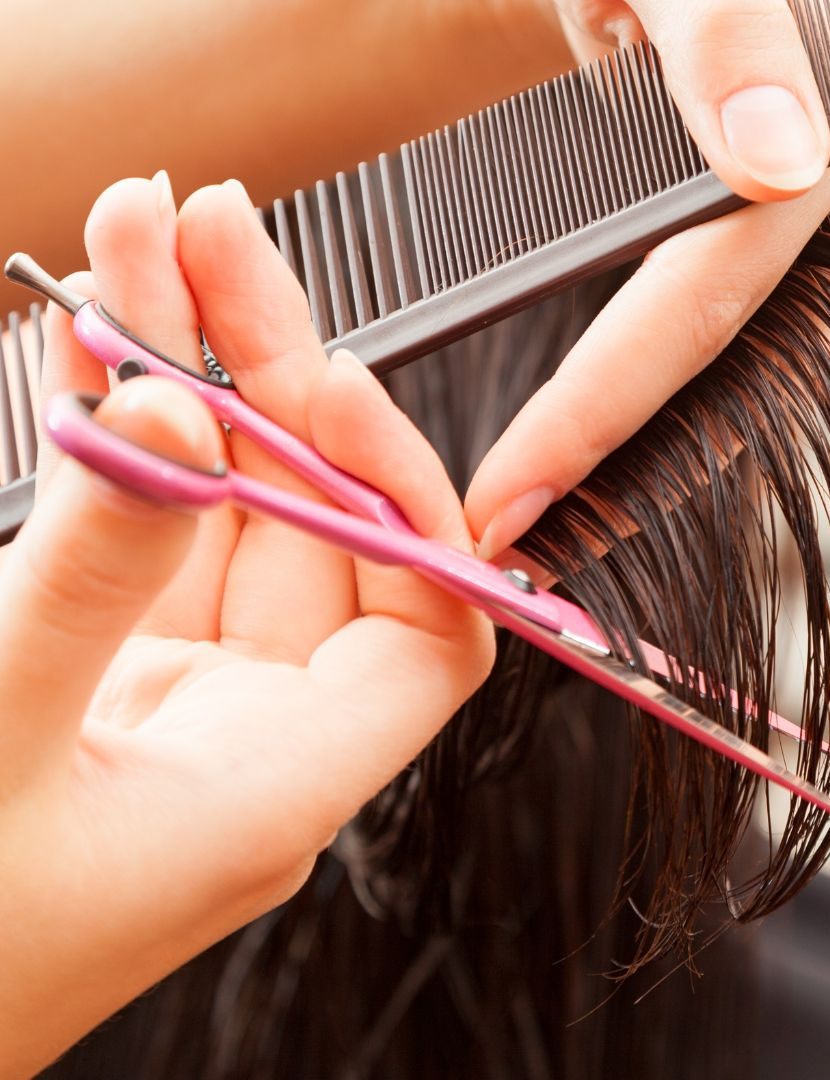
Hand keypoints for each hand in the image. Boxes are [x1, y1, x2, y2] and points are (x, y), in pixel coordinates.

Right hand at [0, 176, 491, 1077]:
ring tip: (136, 235)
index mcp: (272, 785)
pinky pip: (121, 543)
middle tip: (210, 231)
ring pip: (208, 515)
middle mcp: (239, 742)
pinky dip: (106, 439)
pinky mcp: (73, 686)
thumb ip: (92, 580)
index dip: (404, 498)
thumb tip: (181, 421)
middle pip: (311, 531)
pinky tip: (87, 339)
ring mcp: (156, 708)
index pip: (427, 627)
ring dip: (177, 373)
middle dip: (265, 371)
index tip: (327, 381)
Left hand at [465, 0, 829, 556]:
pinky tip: (616, 450)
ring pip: (753, 368)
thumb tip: (777, 162)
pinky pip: (754, 339)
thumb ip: (725, 28)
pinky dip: (680, 397)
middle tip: (510, 542)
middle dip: (624, 462)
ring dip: (656, 448)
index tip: (503, 498)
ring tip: (550, 517)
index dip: (603, 408)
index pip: (708, 298)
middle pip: (738, 359)